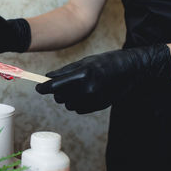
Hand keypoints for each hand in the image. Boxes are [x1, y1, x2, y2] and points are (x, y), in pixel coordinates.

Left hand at [36, 44, 170, 113]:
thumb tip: (47, 77)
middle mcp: (88, 89)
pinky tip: (87, 92)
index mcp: (83, 74)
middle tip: (62, 83)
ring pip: (69, 104)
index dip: (43, 88)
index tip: (38, 87)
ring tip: (79, 86)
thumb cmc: (107, 62)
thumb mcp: (85, 61)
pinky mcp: (98, 106)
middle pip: (60, 97)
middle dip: (57, 91)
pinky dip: (79, 102)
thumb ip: (65, 71)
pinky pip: (79, 109)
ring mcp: (94, 100)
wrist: (132, 71)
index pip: (55, 86)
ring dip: (68, 97)